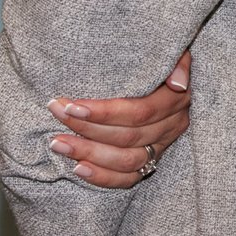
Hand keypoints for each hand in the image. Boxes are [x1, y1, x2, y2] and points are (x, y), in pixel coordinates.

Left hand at [50, 49, 190, 188]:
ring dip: (89, 153)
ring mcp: (160, 148)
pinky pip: (127, 179)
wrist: (161, 80)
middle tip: (56, 116)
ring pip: (126, 160)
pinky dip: (102, 177)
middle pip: (127, 136)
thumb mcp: (172, 56)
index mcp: (176, 100)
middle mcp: (171, 127)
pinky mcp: (150, 164)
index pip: (139, 112)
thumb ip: (177, 63)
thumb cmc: (158, 64)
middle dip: (86, 128)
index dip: (104, 113)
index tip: (71, 106)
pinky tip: (78, 168)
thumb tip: (178, 83)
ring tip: (58, 143)